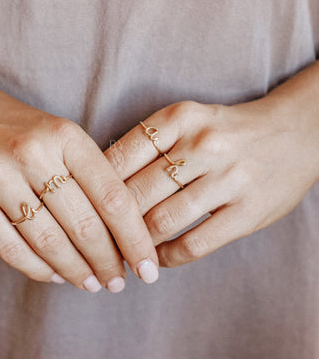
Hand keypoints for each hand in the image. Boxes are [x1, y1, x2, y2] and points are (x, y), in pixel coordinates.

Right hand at [0, 36, 158, 291]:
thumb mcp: (58, 133)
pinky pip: (11, 249)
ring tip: (93, 284)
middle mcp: (33, 155)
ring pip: (49, 242)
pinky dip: (38, 270)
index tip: (148, 265)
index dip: (135, 237)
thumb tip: (119, 228)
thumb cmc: (14, 125)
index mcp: (65, 136)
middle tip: (120, 282)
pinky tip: (56, 275)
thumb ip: (87, 173)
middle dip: (108, 262)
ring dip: (76, 271)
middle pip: (84, 225)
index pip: (113, 197)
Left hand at [105, 66, 318, 267]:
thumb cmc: (226, 131)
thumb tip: (102, 179)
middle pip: (136, 194)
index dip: (94, 188)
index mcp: (180, 118)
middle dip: (109, 222)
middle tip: (95, 238)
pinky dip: (168, 256)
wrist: (293, 133)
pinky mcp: (249, 212)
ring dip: (135, 243)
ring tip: (123, 252)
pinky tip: (157, 257)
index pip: (120, 158)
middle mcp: (203, 145)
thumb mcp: (187, 120)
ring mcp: (228, 179)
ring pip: (162, 222)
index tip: (83, 207)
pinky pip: (194, 244)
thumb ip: (147, 144)